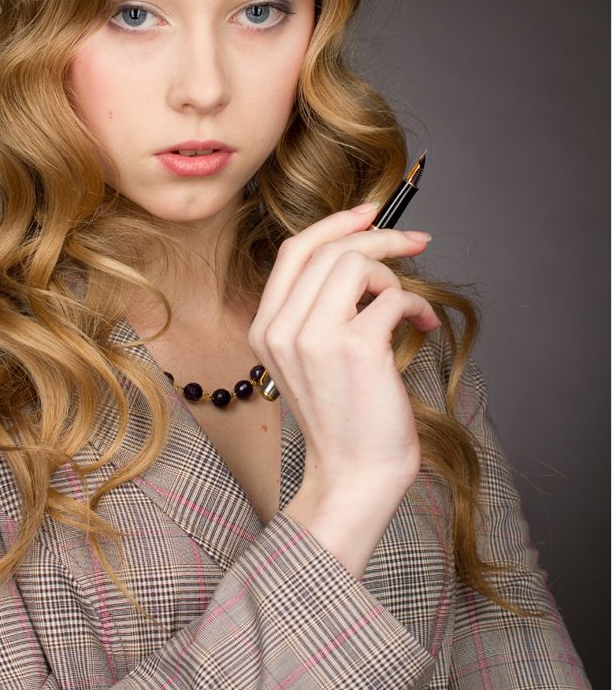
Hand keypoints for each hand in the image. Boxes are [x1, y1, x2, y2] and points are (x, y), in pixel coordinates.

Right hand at [249, 205, 437, 500]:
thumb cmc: (345, 418)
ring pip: (359, 263)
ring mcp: (315, 337)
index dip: (334, 224)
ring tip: (409, 307)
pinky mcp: (356, 347)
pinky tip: (424, 327)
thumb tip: (362, 254)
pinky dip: (417, 305)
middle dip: (381, 237)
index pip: (294, 250)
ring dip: (396, 277)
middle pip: (331, 249)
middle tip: (416, 243)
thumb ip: (318, 309)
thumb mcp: (310, 358)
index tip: (370, 213)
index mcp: (265, 327)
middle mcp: (282, 328)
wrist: (354, 476)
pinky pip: (393, 296)